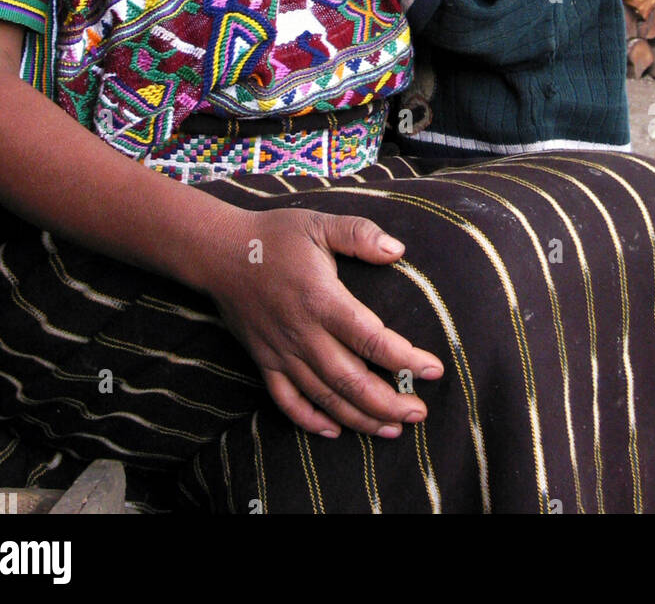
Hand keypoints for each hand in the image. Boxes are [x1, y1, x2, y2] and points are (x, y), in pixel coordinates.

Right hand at [205, 205, 443, 438]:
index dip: (406, 358)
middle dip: (389, 403)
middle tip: (420, 413)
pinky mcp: (264, 361)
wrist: (219, 252)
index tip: (434, 370)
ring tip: (392, 429)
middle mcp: (303, 333)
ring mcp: (281, 352)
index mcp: (321, 300)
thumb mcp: (320, 224)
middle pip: (351, 380)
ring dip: (360, 418)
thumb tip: (398, 250)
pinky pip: (286, 401)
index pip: (371, 338)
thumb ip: (360, 234)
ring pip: (324, 397)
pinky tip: (335, 430)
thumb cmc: (274, 236)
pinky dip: (310, 420)